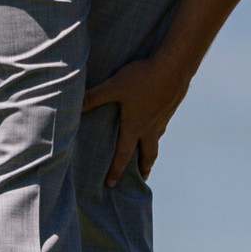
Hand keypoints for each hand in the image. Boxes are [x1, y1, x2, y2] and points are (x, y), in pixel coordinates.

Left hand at [86, 54, 194, 187]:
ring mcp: (163, 117)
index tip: (111, 184)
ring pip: (157, 139)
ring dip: (152, 149)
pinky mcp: (171, 106)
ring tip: (149, 152)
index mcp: (135, 126)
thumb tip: (75, 106)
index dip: (116, 170)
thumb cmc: (143, 77)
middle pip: (148, 154)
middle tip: (143, 178)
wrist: (175, 66)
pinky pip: (163, 123)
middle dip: (144, 168)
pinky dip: (159, 130)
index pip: (123, 154)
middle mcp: (151, 127)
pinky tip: (157, 120)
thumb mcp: (114, 86)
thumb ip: (94, 97)